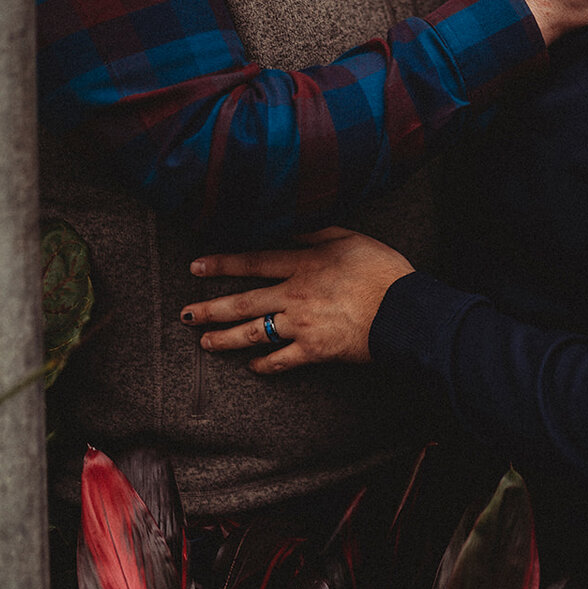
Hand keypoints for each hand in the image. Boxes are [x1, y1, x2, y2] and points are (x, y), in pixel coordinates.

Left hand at [180, 228, 412, 370]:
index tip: (196, 267)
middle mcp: (294, 295)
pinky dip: (264, 365)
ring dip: (225, 339)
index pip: (253, 262)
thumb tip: (289, 222)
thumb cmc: (381, 270)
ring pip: (254, 334)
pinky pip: (281, 360)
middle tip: (185, 315)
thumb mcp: (350, 238)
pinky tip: (252, 367)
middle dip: (210, 308)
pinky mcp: (314, 351)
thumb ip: (317, 231)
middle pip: (243, 302)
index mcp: (302, 265)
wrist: (402, 310)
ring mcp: (301, 325)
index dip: (222, 264)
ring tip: (205, 342)